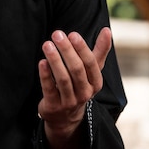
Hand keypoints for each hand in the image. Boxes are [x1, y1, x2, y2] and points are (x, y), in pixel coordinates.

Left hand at [37, 28, 111, 143]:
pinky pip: (49, 89)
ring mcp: (69, 101)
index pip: (90, 64)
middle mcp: (85, 93)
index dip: (82, 48)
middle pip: (76, 69)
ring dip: (55, 60)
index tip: (72, 34)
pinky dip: (45, 75)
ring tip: (47, 44)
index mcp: (95, 82)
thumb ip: (100, 51)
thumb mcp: (91, 71)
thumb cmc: (79, 86)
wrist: (65, 118)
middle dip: (67, 50)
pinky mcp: (54, 106)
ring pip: (63, 79)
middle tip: (57, 34)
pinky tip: (41, 62)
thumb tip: (107, 30)